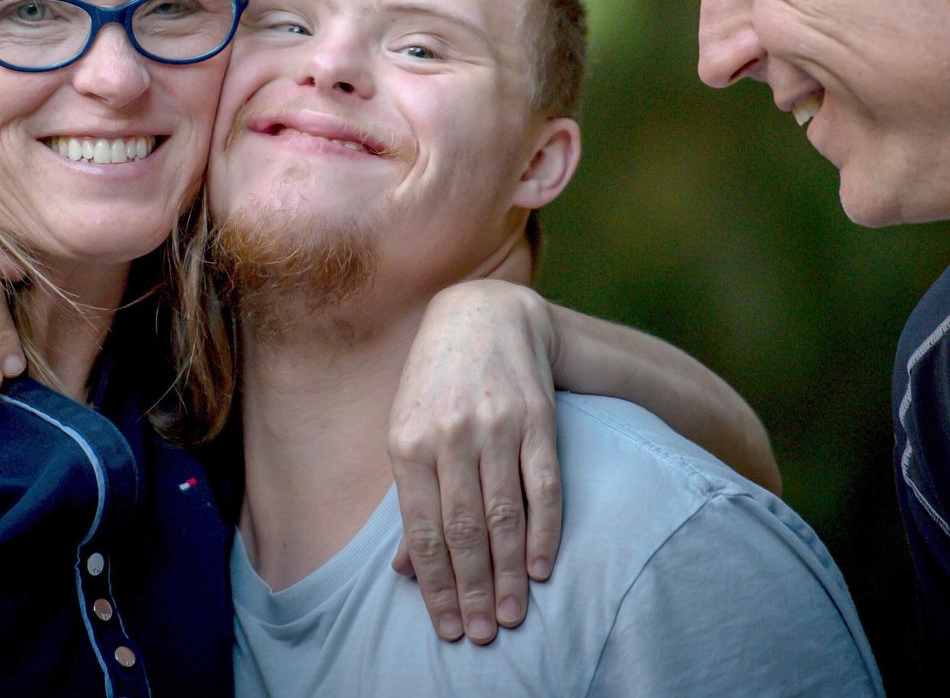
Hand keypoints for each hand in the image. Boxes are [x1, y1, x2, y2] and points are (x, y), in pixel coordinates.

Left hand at [387, 280, 561, 644]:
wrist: (483, 314)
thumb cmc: (435, 383)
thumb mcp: (406, 430)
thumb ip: (409, 498)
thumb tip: (404, 570)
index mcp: (407, 441)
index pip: (424, 531)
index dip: (437, 585)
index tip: (450, 626)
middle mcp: (451, 435)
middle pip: (464, 531)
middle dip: (474, 590)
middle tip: (484, 633)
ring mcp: (497, 426)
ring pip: (505, 515)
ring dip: (510, 573)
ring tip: (514, 615)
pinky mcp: (537, 419)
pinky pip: (544, 486)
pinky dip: (545, 532)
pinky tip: (543, 568)